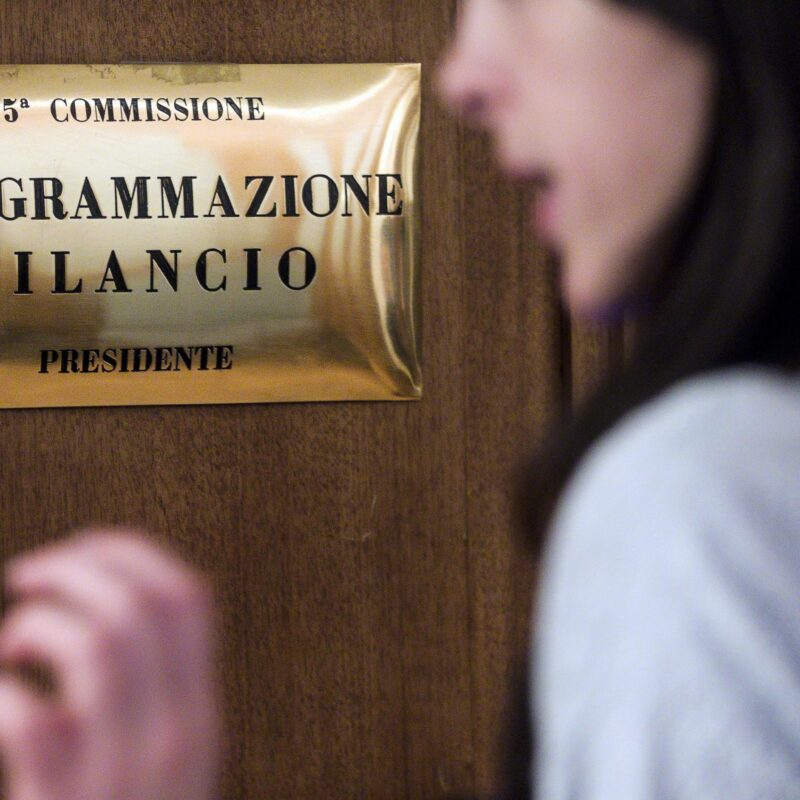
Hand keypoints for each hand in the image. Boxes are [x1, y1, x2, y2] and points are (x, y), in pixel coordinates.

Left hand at [0, 529, 219, 799]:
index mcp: (200, 714)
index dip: (133, 553)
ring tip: (9, 646)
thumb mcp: (158, 759)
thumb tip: (113, 597)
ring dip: (39, 622)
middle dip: (80, 565)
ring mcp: (122, 776)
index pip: (190, 598)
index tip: (86, 547)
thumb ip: (154, 691)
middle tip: (29, 575)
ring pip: (100, 642)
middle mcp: (177, 737)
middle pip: (146, 605)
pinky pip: (31, 717)